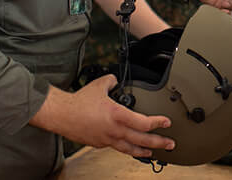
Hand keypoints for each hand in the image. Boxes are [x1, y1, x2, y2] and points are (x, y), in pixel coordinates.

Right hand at [31, 76, 173, 157]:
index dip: (158, 123)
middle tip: (170, 144)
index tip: (167, 122)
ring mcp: (107, 139)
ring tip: (153, 152)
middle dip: (159, 142)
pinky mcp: (100, 143)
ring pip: (130, 148)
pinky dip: (127, 148)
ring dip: (144, 150)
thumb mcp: (100, 85)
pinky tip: (131, 148)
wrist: (61, 115)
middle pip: (141, 139)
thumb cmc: (78, 102)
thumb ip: (112, 81)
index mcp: (118, 115)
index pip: (143, 122)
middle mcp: (115, 130)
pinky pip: (117, 147)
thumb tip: (115, 79)